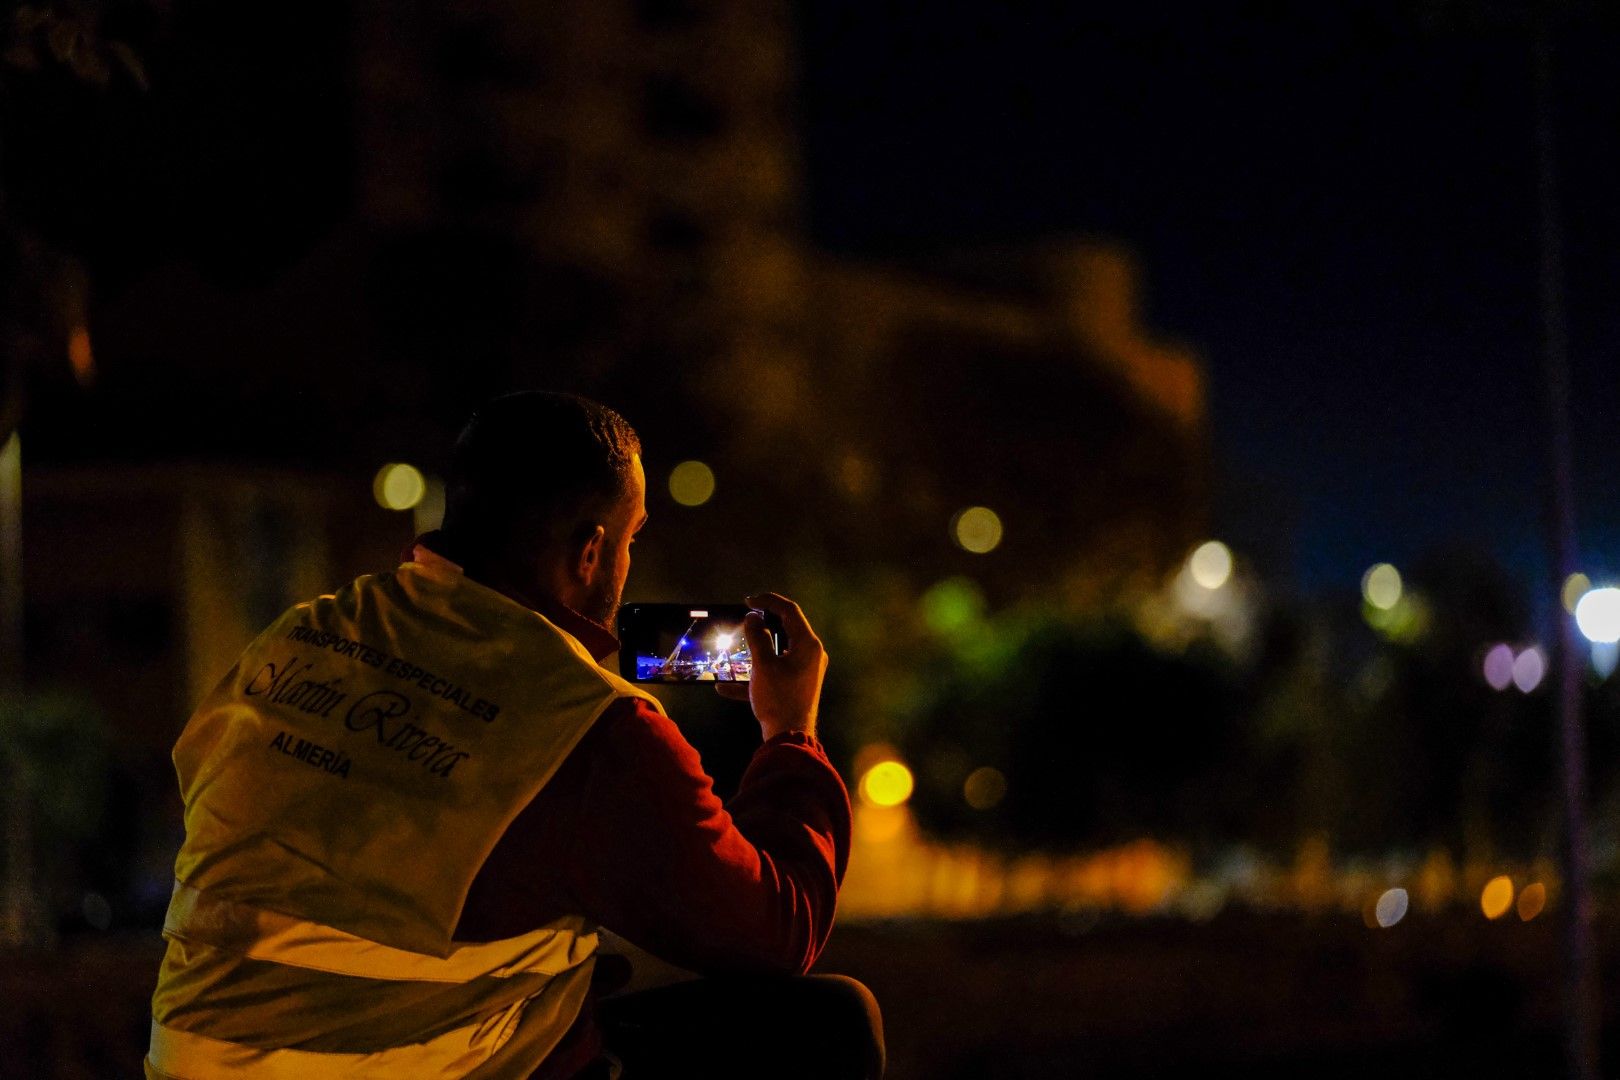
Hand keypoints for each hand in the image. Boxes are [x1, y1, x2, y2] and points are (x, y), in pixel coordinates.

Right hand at [716, 592, 826, 740]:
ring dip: (756, 651)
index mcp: (808, 645)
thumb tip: (753, 618)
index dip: (768, 601)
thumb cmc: (778, 699)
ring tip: (737, 649)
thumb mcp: (763, 665)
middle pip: (786, 629)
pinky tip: (725, 688)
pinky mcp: (797, 685)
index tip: (748, 600)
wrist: (789, 738)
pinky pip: (775, 673)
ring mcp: (805, 671)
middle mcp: (811, 655)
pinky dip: (756, 675)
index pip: (790, 611)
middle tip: (745, 618)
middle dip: (763, 624)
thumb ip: (757, 637)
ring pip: (778, 652)